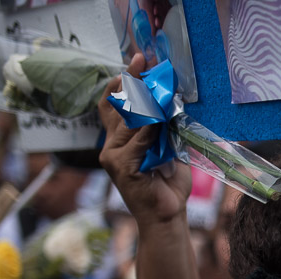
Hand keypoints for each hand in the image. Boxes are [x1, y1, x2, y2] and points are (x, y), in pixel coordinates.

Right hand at [97, 53, 190, 225]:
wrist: (166, 215)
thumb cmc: (168, 185)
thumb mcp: (166, 150)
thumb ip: (162, 129)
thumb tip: (168, 102)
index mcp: (120, 141)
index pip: (113, 105)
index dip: (122, 82)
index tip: (135, 62)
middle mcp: (111, 146)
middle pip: (119, 106)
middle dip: (131, 81)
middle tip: (142, 61)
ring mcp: (114, 157)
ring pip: (129, 121)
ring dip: (145, 102)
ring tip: (158, 85)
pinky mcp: (122, 167)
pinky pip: (138, 141)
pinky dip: (150, 129)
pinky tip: (159, 117)